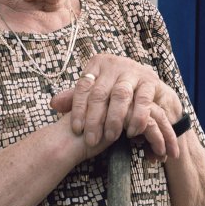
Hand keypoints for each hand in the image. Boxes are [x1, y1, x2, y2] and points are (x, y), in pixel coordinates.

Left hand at [50, 55, 183, 161]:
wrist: (150, 88)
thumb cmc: (117, 92)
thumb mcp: (96, 92)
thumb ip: (76, 98)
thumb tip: (54, 104)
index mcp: (97, 65)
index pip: (83, 87)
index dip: (78, 109)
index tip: (76, 130)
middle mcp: (114, 65)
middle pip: (99, 93)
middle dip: (94, 119)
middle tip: (91, 140)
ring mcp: (133, 71)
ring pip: (120, 96)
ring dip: (114, 119)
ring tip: (110, 138)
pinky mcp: (150, 81)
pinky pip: (142, 100)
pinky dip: (136, 117)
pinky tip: (131, 132)